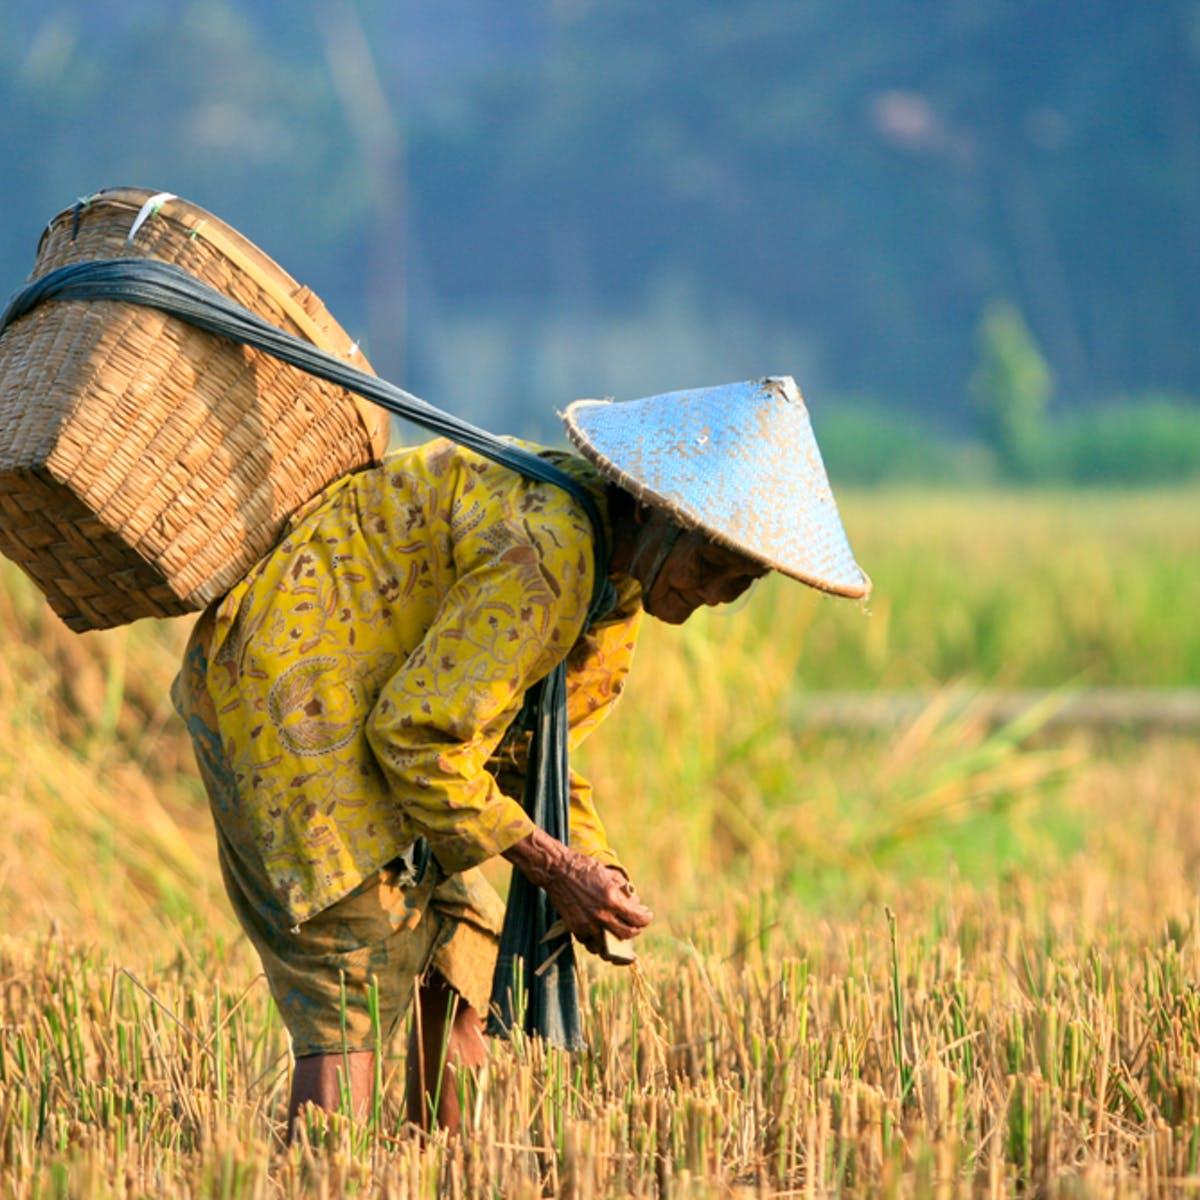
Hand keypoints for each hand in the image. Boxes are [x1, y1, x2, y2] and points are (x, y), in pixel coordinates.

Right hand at [503, 829, 652, 946]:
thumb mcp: (609, 874)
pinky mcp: (576, 929)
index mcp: (612, 899)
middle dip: (635, 930)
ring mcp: (588, 925)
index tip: (647, 916)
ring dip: (617, 942)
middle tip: (636, 925)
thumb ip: (624, 889)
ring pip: (609, 946)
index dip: (646, 918)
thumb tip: (634, 902)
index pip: (637, 918)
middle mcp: (601, 915)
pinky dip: (599, 942)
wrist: (558, 871)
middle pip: (627, 934)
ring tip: (620, 935)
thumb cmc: (585, 868)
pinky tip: (603, 935)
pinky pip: (591, 944)